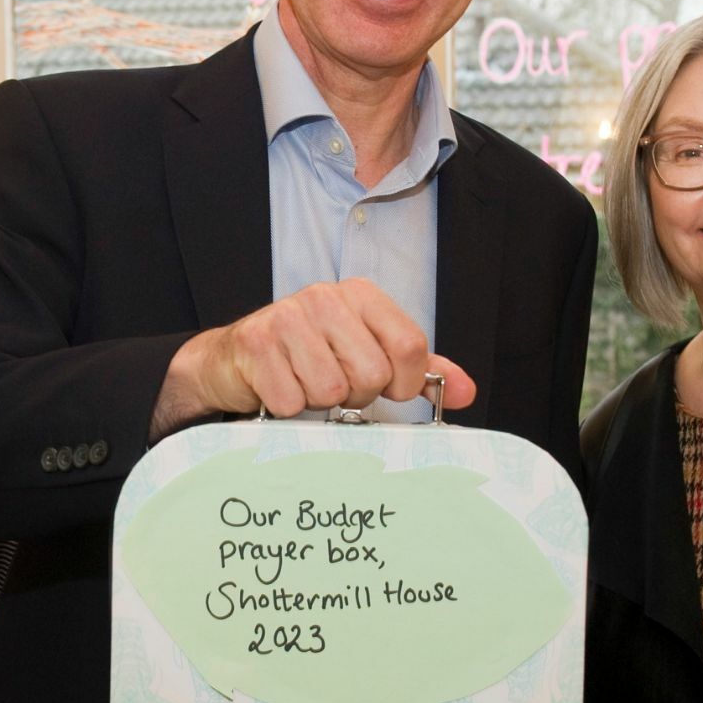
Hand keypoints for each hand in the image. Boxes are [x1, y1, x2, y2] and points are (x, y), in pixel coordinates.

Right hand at [150, 279, 475, 436]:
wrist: (234, 361)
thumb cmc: (308, 359)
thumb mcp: (368, 354)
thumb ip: (418, 371)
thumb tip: (468, 391)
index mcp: (360, 295)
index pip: (409, 346)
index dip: (404, 382)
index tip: (387, 390)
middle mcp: (324, 297)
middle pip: (372, 373)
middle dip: (356, 394)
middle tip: (334, 385)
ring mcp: (286, 317)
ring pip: (332, 390)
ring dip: (319, 402)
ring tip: (304, 383)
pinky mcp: (255, 343)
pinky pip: (292, 400)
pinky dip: (287, 408)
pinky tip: (278, 387)